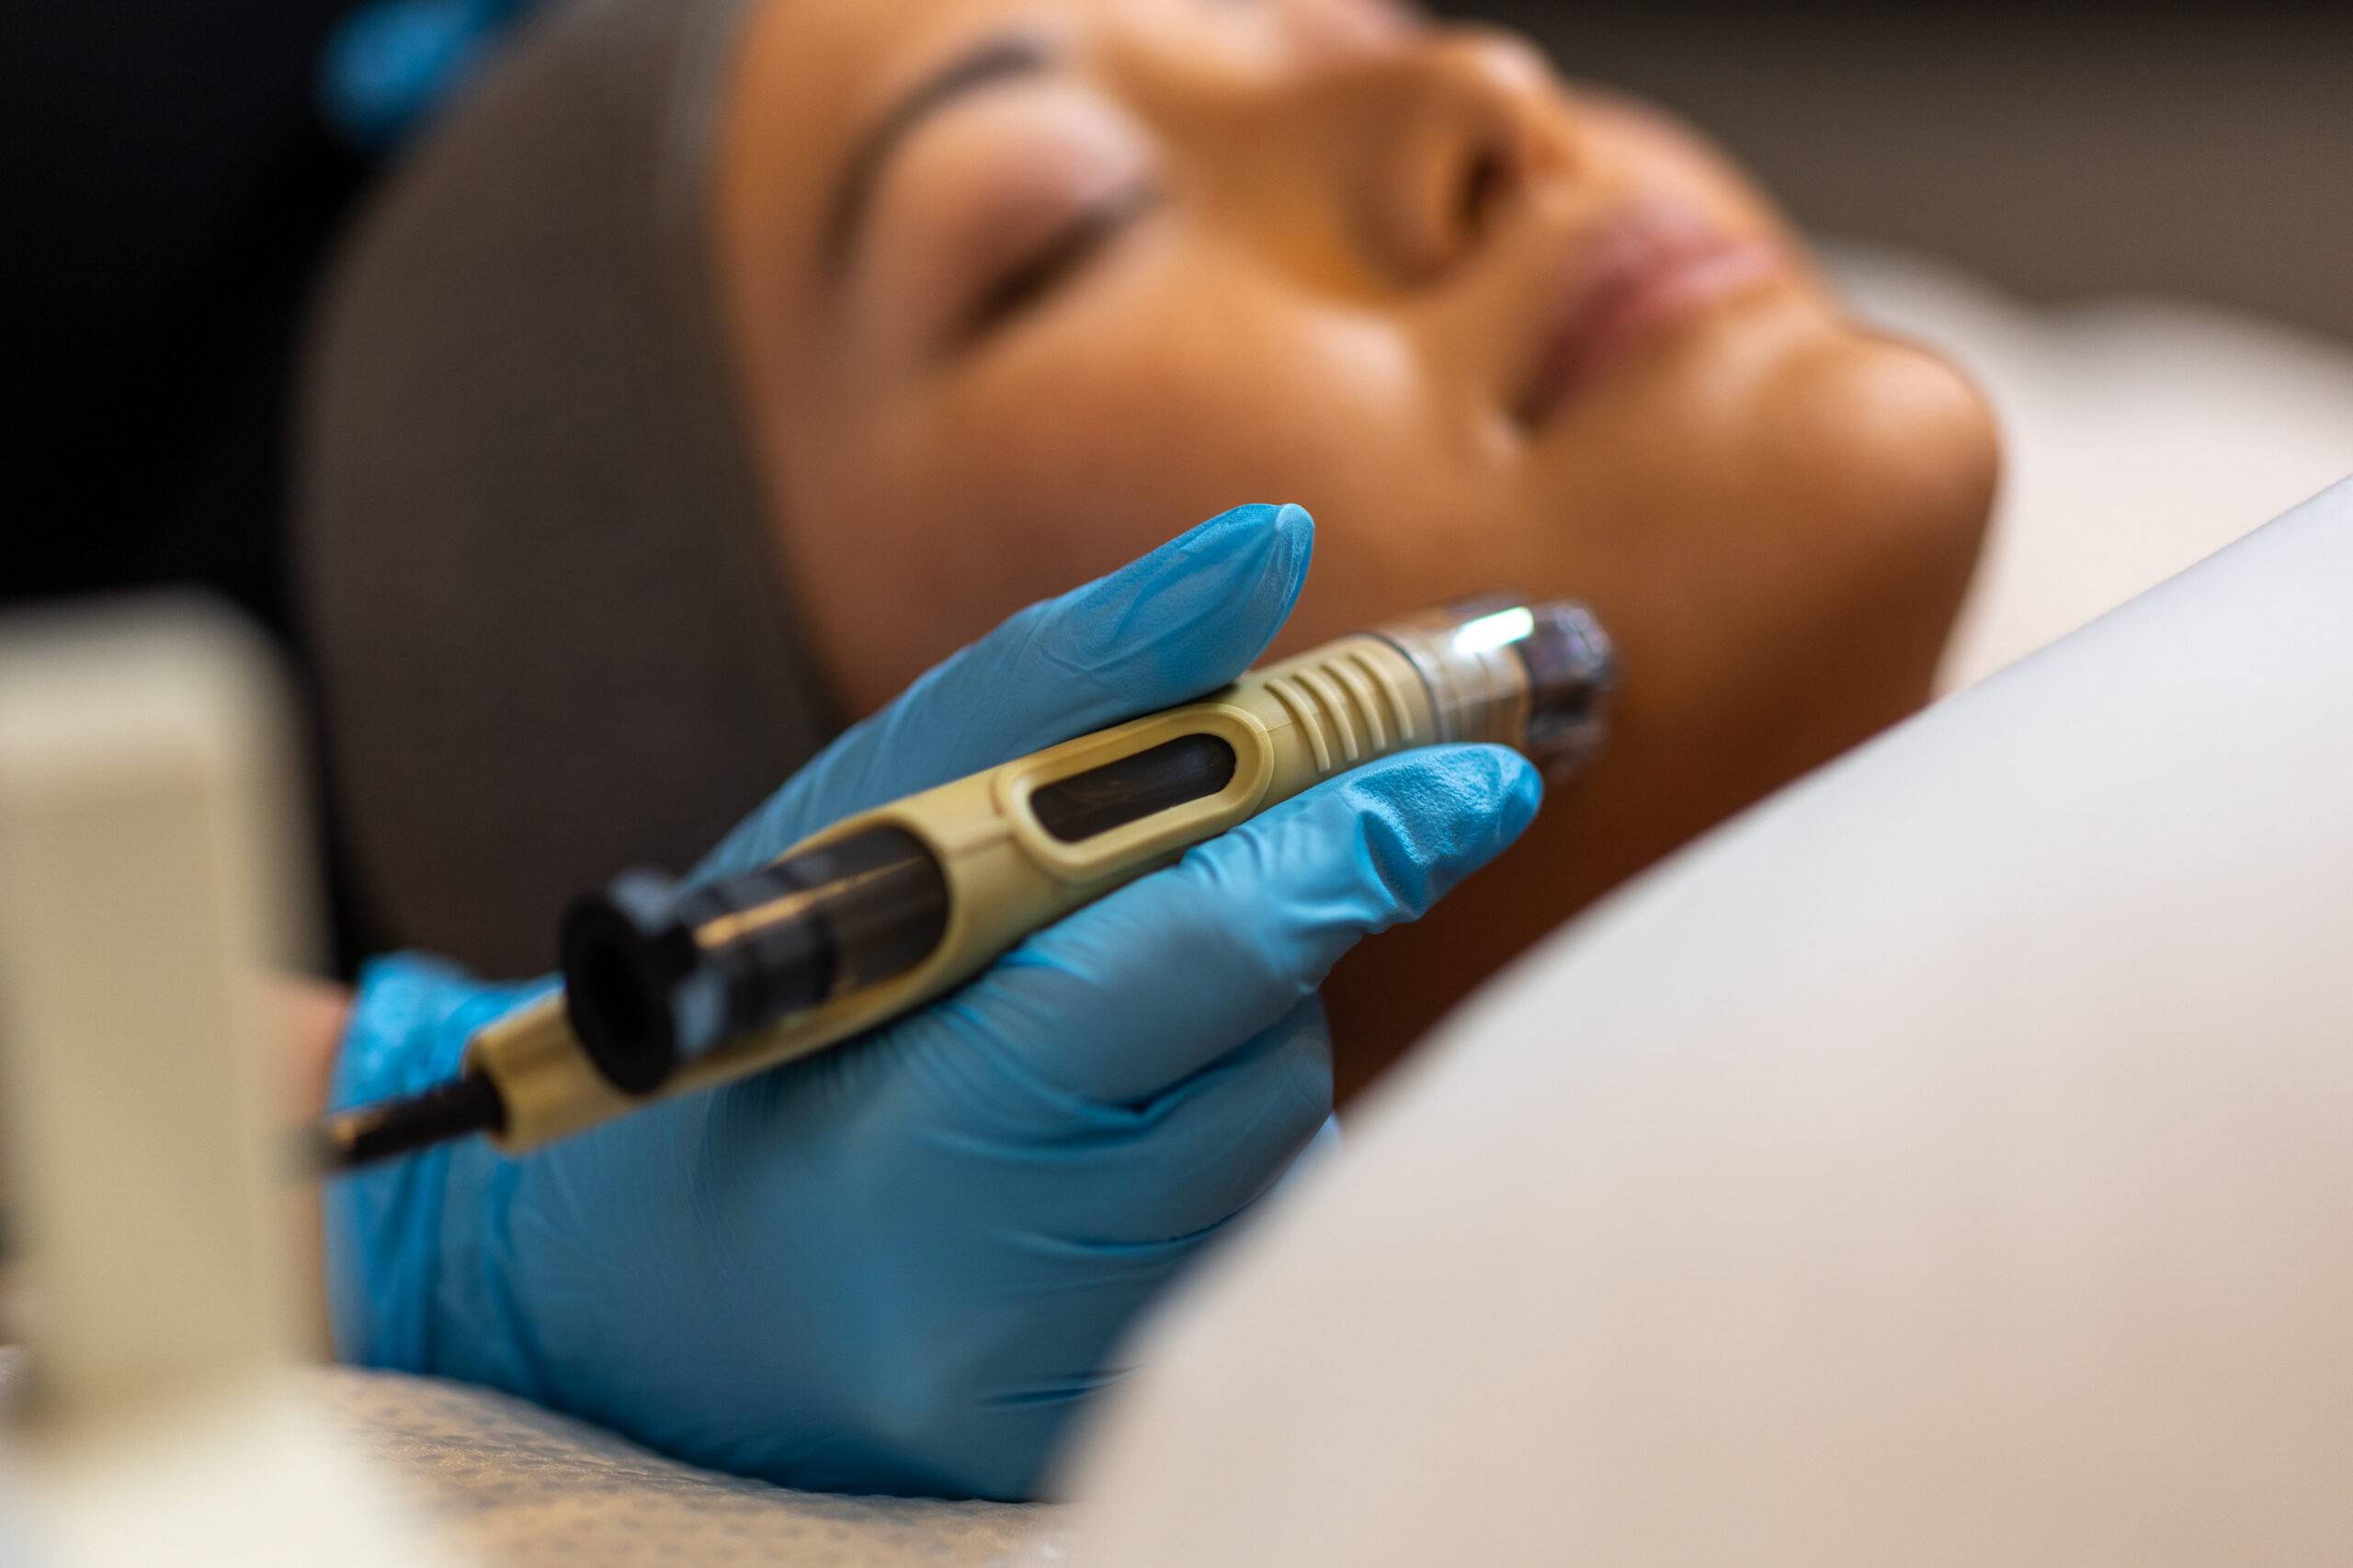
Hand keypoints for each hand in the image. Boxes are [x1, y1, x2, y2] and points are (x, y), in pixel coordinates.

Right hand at [324, 504, 1540, 1496]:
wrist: (699, 1279)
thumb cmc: (785, 1013)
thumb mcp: (882, 819)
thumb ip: (1078, 680)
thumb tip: (1270, 545)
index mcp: (923, 1126)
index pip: (1184, 961)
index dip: (1340, 851)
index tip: (1476, 776)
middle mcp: (1010, 1289)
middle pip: (1268, 1047)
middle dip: (1261, 932)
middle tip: (1184, 893)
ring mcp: (1081, 1378)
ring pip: (1287, 1132)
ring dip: (1237, 1037)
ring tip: (1080, 1044)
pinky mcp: (1123, 1420)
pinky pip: (1268, 1223)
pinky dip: (1226, 1139)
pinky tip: (1108, 1138)